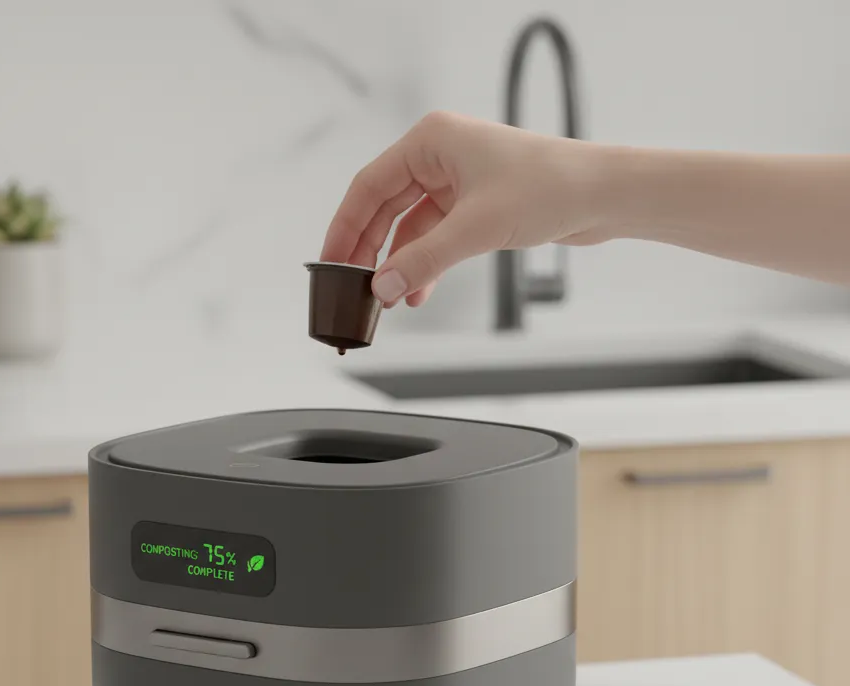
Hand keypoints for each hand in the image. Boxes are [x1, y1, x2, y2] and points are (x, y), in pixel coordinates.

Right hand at [320, 111, 611, 306]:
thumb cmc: (549, 187)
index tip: (330, 262)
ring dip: (398, 264)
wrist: (602, 195)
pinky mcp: (474, 206)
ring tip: (387, 299)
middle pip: (384, 208)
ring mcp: (456, 182)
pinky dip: (424, 265)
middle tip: (352, 287)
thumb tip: (383, 289)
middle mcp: (440, 156)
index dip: (345, 227)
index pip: (369, 186)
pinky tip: (417, 293)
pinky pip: (434, 239)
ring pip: (408, 228)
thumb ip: (423, 261)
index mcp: (431, 140)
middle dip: (370, 251)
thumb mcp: (475, 228)